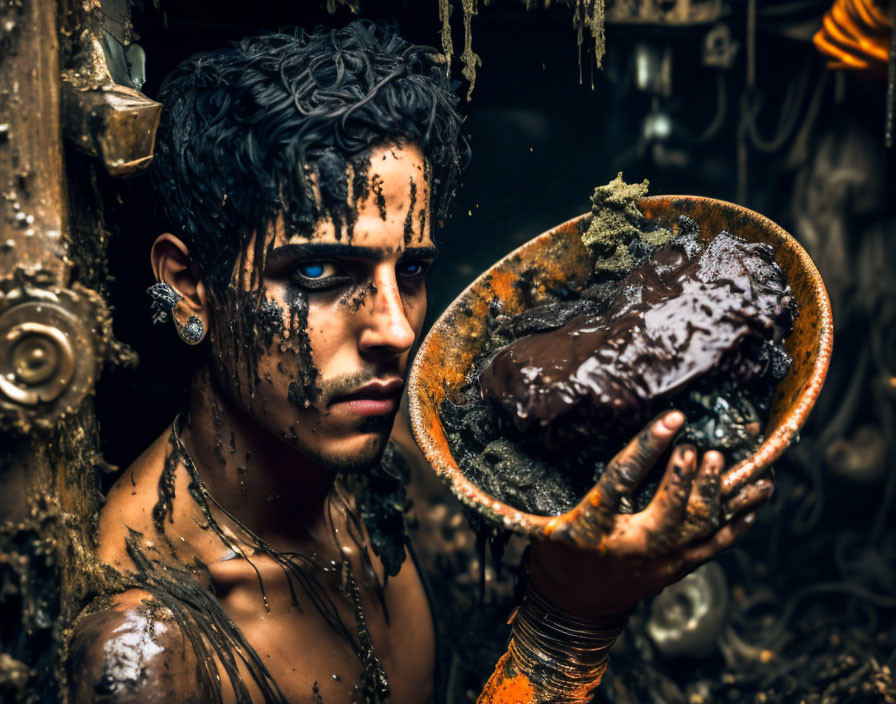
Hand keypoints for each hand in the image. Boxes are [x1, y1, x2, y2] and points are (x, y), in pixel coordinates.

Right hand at [529, 410, 773, 618]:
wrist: (572, 607)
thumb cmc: (557, 550)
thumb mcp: (548, 514)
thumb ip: (568, 479)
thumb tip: (579, 423)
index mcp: (592, 528)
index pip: (620, 481)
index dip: (646, 449)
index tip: (671, 419)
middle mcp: (630, 546)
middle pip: (669, 513)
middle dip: (689, 480)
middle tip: (702, 448)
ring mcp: (659, 560)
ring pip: (698, 528)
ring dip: (719, 495)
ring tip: (733, 462)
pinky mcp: (678, 567)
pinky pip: (715, 544)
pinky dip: (738, 520)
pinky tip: (757, 495)